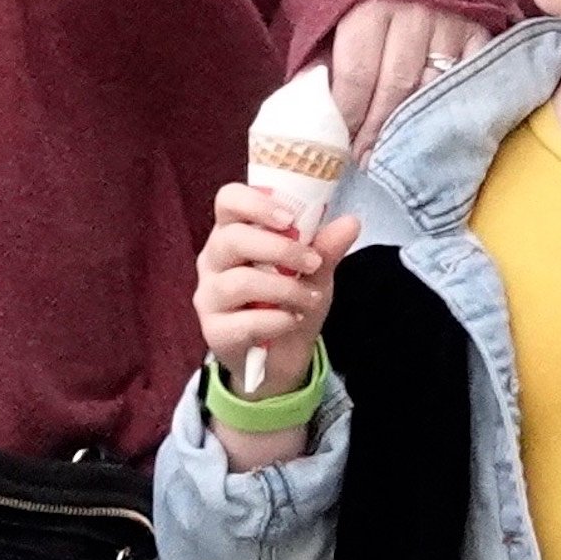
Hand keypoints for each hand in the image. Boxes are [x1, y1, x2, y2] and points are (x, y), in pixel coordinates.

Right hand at [193, 187, 358, 412]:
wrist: (281, 358)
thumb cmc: (289, 302)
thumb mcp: (314, 273)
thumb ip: (326, 248)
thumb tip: (351, 222)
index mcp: (233, 233)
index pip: (228, 201)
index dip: (255, 203)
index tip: (289, 219)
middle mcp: (214, 260)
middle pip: (233, 239)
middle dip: (281, 249)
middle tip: (313, 263)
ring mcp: (209, 296)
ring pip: (240, 282)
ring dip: (285, 290)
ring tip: (309, 300)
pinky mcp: (214, 332)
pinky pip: (244, 322)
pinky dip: (277, 321)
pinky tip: (293, 321)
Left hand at [326, 0, 486, 151]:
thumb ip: (319, 41)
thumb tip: (307, 93)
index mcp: (369, 5)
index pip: (357, 75)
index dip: (348, 115)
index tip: (338, 143)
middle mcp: (413, 13)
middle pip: (396, 88)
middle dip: (377, 130)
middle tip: (365, 159)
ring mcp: (451, 21)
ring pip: (432, 88)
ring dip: (412, 126)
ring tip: (394, 150)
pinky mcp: (480, 27)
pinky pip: (466, 77)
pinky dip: (450, 104)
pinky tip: (434, 125)